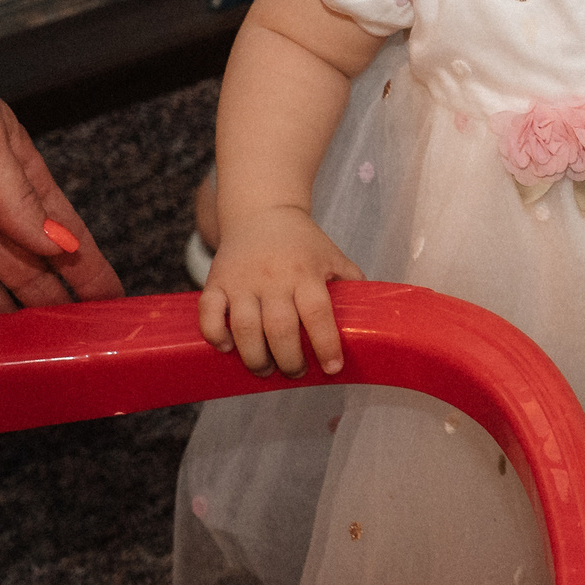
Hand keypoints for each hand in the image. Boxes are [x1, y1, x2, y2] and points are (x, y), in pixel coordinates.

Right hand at [199, 205, 363, 376]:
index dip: (325, 344)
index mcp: (306, 274)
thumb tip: (375, 315)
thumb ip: (351, 283)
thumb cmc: (302, 242)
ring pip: (244, 327)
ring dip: (254, 357)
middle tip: (295, 372)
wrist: (262, 212)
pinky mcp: (216, 281)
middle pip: (280, 328)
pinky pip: (209, 313)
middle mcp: (273, 278)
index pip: (318, 313)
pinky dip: (215, 335)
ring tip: (266, 369)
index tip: (332, 368)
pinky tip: (228, 348)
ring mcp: (242, 281)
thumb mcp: (332, 256)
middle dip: (289, 360)